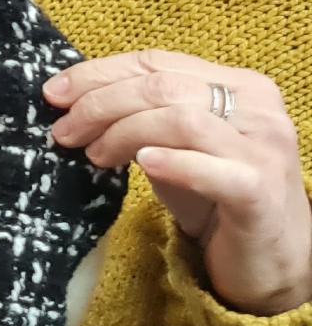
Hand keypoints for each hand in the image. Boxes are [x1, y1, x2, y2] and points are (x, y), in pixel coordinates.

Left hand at [45, 51, 311, 315]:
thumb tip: (71, 98)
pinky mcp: (261, 192)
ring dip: (123, 133)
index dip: (98, 73)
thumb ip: (141, 115)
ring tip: (94, 155)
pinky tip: (143, 163)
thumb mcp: (173, 146)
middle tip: (65, 131)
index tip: (55, 93)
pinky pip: (213, 168)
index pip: (156, 63)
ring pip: (180, 119)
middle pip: (162, 87)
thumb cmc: (215, 197)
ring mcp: (265, 150)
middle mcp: (258, 110)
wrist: (270, 262)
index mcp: (239, 85)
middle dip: (100, 104)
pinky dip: (173, 162)